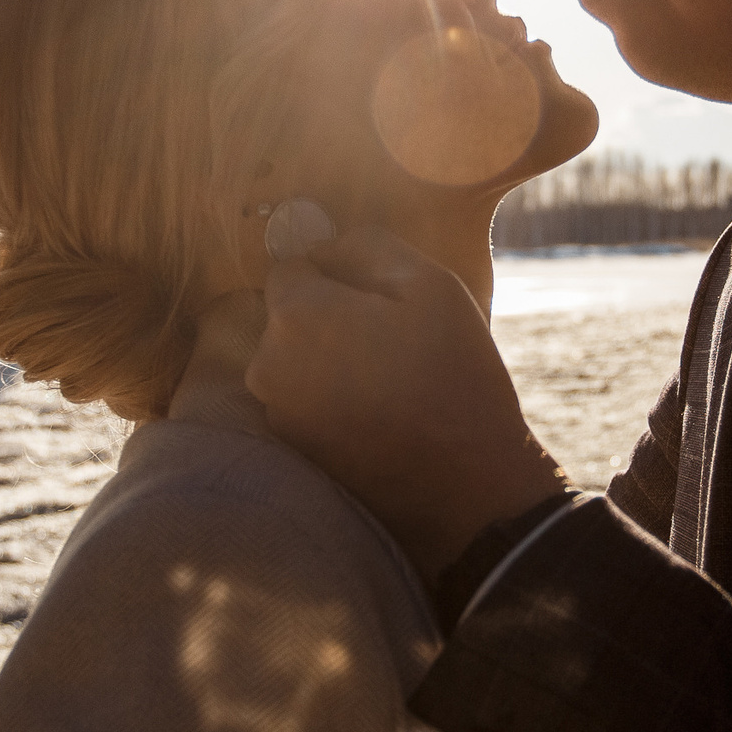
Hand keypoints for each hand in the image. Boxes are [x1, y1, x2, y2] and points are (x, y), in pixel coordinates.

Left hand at [249, 226, 567, 573]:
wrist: (465, 487)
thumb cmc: (453, 376)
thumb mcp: (429, 285)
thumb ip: (367, 246)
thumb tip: (326, 245)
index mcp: (295, 314)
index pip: (293, 263)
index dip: (339, 271)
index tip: (383, 298)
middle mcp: (267, 362)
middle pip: (290, 311)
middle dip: (331, 314)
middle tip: (395, 340)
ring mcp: (275, 410)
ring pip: (296, 355)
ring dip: (330, 356)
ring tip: (391, 380)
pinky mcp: (291, 446)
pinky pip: (303, 396)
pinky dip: (331, 395)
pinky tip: (380, 412)